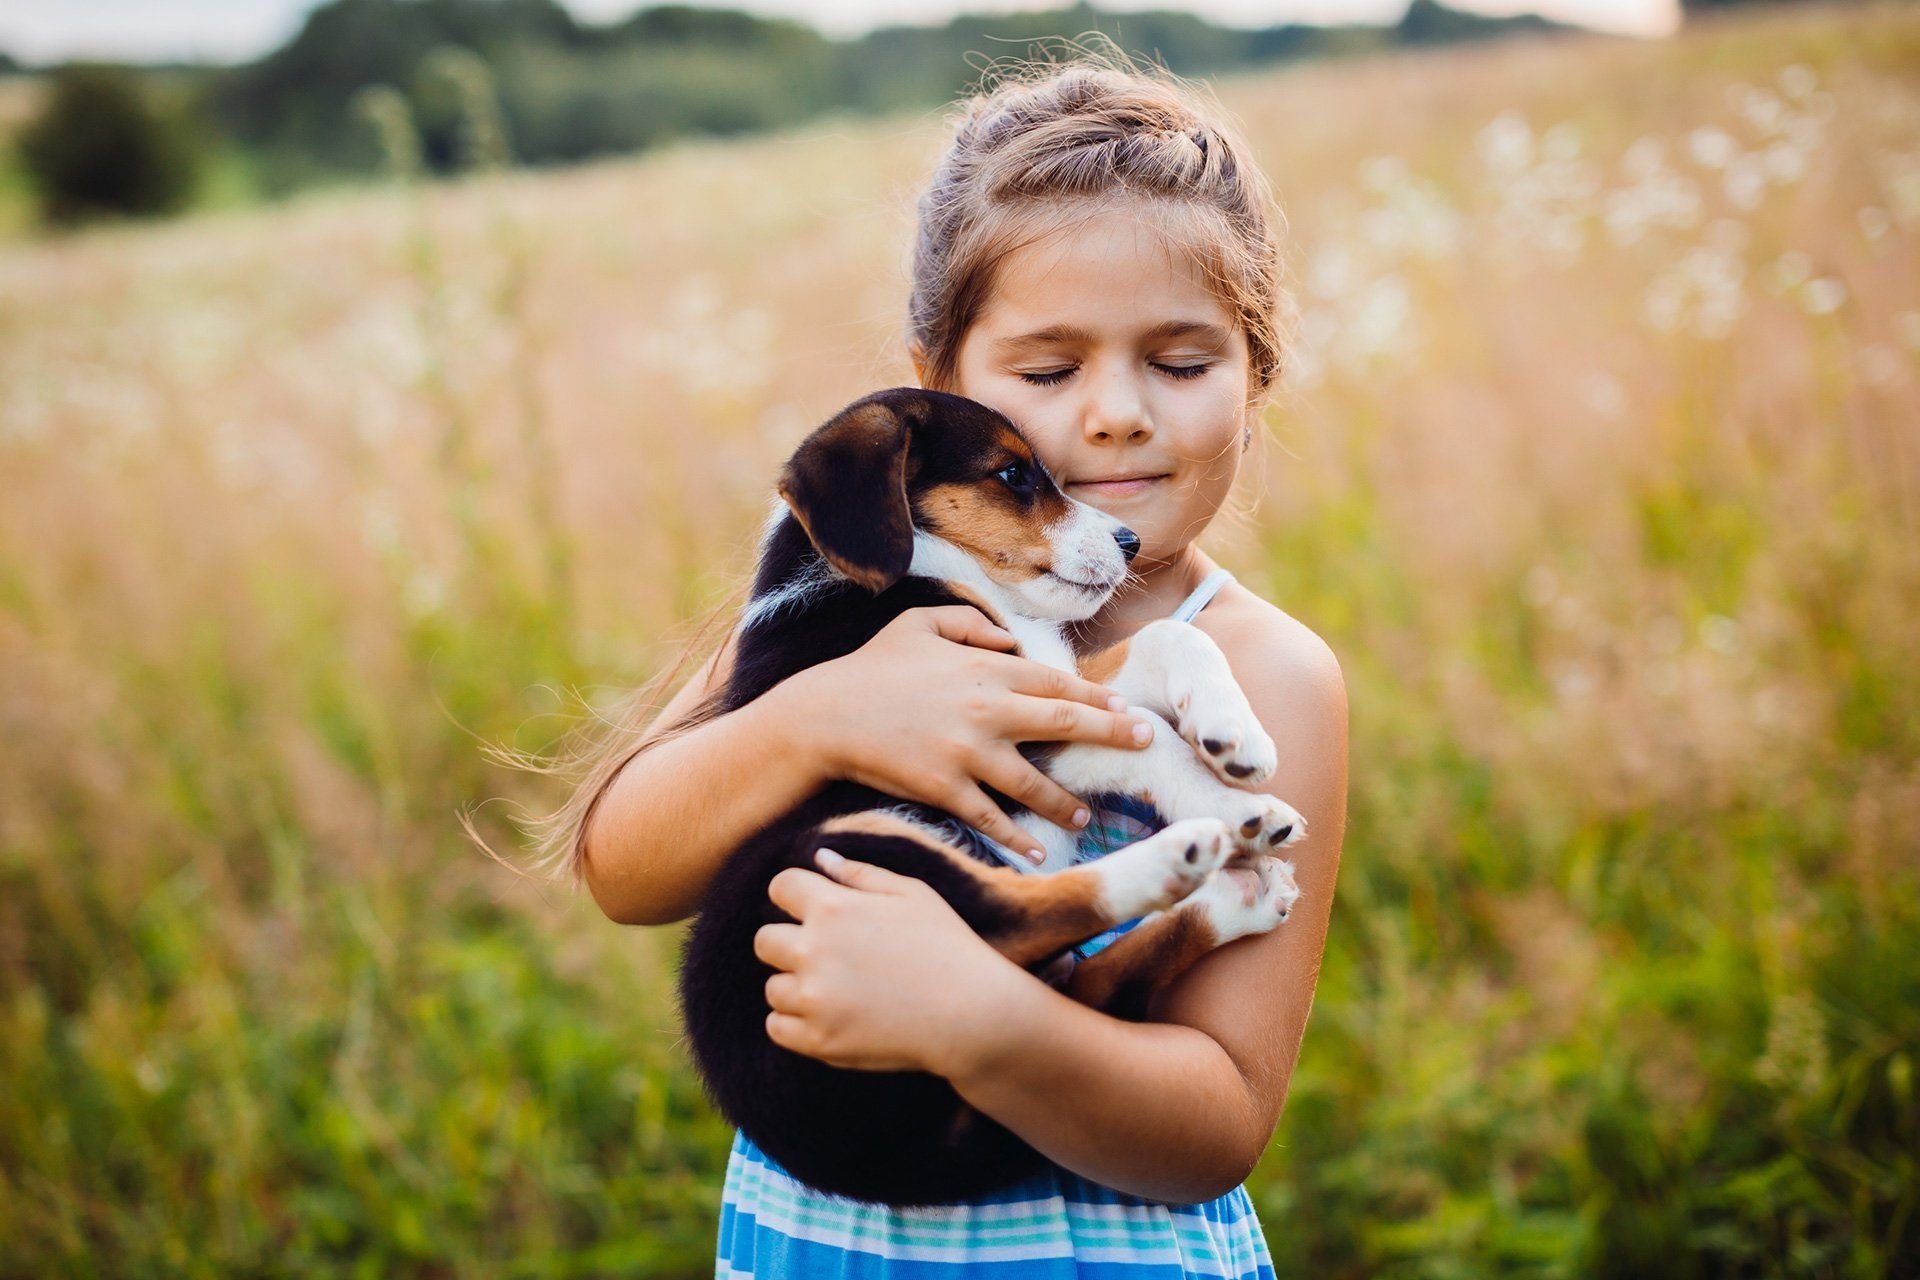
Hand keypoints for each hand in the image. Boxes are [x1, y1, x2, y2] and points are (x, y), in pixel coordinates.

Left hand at [755, 848, 1026, 1074]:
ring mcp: (813, 999)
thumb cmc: (948, 947)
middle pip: (765, 940)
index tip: (813, 909)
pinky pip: (777, 1027)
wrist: (971, 1014)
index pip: (780, 888)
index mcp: (833, 908)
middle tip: (828, 955)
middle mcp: (814, 951)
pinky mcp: (818, 1040)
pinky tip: (828, 1015)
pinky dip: (794, 1023)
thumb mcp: (912, 894)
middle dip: (790, 942)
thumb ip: (860, 874)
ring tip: (838, 990)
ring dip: (797, 986)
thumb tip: (819, 858)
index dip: (796, 895)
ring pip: (773, 987)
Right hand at [773, 606, 1154, 859]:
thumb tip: (1009, 638)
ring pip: (1034, 782)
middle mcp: (986, 709)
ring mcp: (967, 752)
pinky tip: (1035, 852)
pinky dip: (1016, 837)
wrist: (824, 715)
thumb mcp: (919, 624)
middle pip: (1064, 724)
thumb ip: (970, 623)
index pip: (1056, 682)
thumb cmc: (871, 668)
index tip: (1127, 709)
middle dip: (1111, 734)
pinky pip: (991, 818)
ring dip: (1065, 801)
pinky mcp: (945, 788)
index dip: (1097, 697)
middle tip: (1145, 744)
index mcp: (984, 667)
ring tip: (1084, 815)